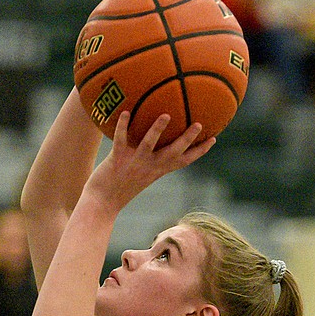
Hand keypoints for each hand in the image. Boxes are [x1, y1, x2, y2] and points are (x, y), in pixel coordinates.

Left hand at [85, 111, 212, 210]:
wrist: (101, 204)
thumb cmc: (118, 188)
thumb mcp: (139, 175)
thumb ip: (148, 162)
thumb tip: (152, 144)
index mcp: (157, 171)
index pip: (184, 161)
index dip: (199, 151)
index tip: (213, 139)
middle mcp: (150, 167)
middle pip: (174, 152)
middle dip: (188, 139)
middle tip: (199, 124)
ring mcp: (134, 163)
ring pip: (149, 145)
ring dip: (157, 130)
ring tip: (166, 115)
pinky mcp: (117, 159)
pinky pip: (120, 139)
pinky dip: (122, 126)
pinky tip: (125, 111)